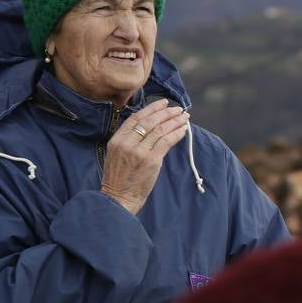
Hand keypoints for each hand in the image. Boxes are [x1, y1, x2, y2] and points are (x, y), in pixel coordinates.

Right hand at [100, 99, 190, 214]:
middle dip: (166, 113)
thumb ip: (129, 140)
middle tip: (178, 109)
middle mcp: (127, 143)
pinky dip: (176, 134)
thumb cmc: (119, 179)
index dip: (151, 108)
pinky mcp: (151, 160)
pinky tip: (183, 130)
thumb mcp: (117, 155)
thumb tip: (151, 128)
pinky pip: (166, 142)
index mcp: (117, 140)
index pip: (136, 118)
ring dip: (175, 122)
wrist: (118, 198)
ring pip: (160, 130)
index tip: (163, 103)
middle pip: (150, 121)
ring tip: (184, 117)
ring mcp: (139, 151)